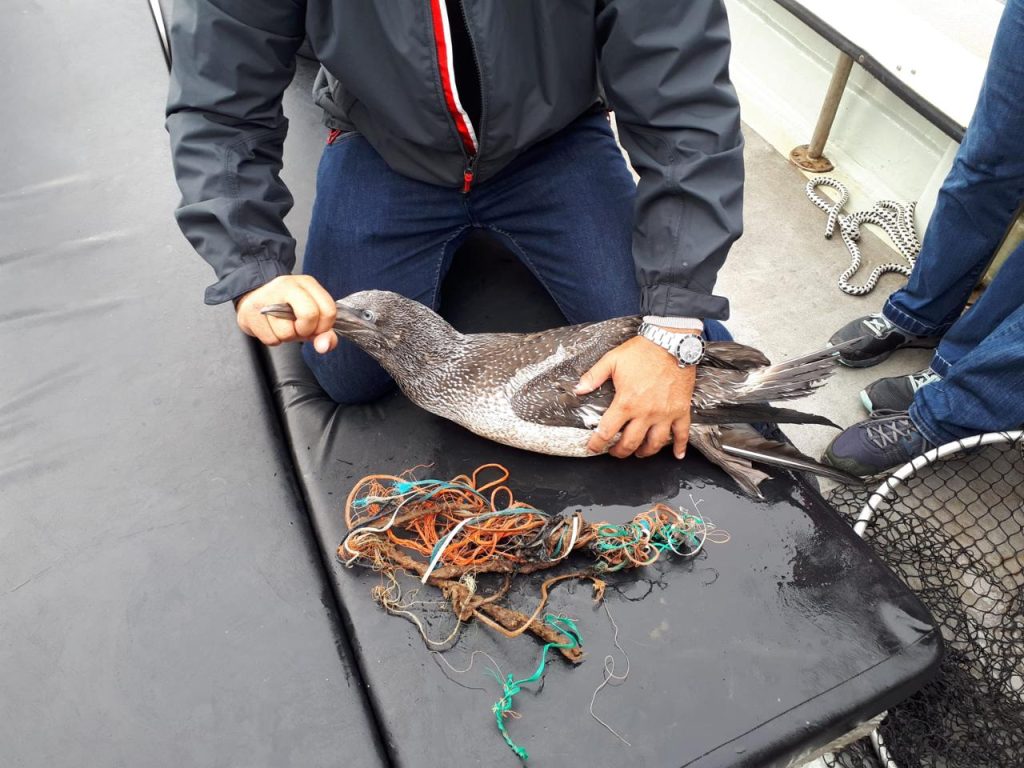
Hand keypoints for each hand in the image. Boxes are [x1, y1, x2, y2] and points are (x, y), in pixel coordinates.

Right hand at [235, 275, 338, 353]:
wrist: (253, 298)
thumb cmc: (286, 309)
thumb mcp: (311, 317)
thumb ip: (325, 333)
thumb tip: (324, 346)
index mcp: (307, 284)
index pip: (329, 310)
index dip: (324, 327)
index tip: (315, 327)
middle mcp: (287, 285)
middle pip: (309, 315)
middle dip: (306, 331)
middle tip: (298, 327)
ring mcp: (267, 297)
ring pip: (287, 332)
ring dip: (287, 337)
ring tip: (281, 325)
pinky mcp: (250, 311)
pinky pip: (271, 339)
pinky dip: (273, 339)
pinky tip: (270, 327)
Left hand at [575, 334, 697, 459]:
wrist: (672, 342)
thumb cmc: (643, 351)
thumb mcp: (612, 360)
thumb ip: (594, 376)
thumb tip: (578, 389)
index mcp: (626, 402)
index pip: (607, 431)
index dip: (597, 443)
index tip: (593, 447)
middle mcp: (646, 413)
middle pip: (630, 443)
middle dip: (620, 451)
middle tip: (615, 452)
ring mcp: (665, 414)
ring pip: (655, 443)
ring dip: (645, 452)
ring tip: (639, 453)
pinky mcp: (681, 410)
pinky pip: (682, 433)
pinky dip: (681, 446)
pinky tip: (678, 455)